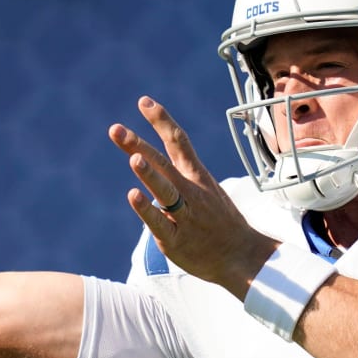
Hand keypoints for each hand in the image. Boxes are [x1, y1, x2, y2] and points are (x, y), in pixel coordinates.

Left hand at [109, 97, 277, 298]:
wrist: (242, 255)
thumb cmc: (220, 221)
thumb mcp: (207, 187)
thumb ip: (180, 172)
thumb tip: (150, 155)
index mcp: (197, 176)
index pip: (178, 142)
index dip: (161, 121)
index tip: (144, 102)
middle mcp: (191, 192)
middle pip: (163, 163)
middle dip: (139, 145)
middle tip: (116, 130)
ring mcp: (184, 215)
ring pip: (166, 190)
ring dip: (150, 174)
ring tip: (134, 158)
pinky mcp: (175, 240)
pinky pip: (159, 222)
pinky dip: (147, 209)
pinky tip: (134, 196)